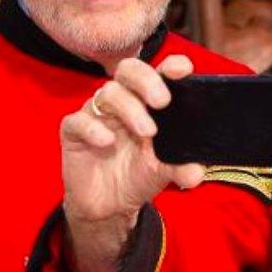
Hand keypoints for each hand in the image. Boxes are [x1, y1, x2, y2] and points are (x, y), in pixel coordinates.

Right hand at [59, 55, 202, 271]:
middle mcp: (124, 100)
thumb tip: (197, 173)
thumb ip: (181, 168)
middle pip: (130, 70)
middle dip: (147, 80)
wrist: (109, 204)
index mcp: (149, 102)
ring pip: (108, 93)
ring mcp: (98, 113)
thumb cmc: (139, 174)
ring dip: (129, 109)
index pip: (160, 72)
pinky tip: (106, 141)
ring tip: (147, 132)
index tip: (183, 69)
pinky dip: (92, 128)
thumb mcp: (164, 171)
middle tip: (163, 102)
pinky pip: (77, 121)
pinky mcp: (74, 132)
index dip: (171, 66)